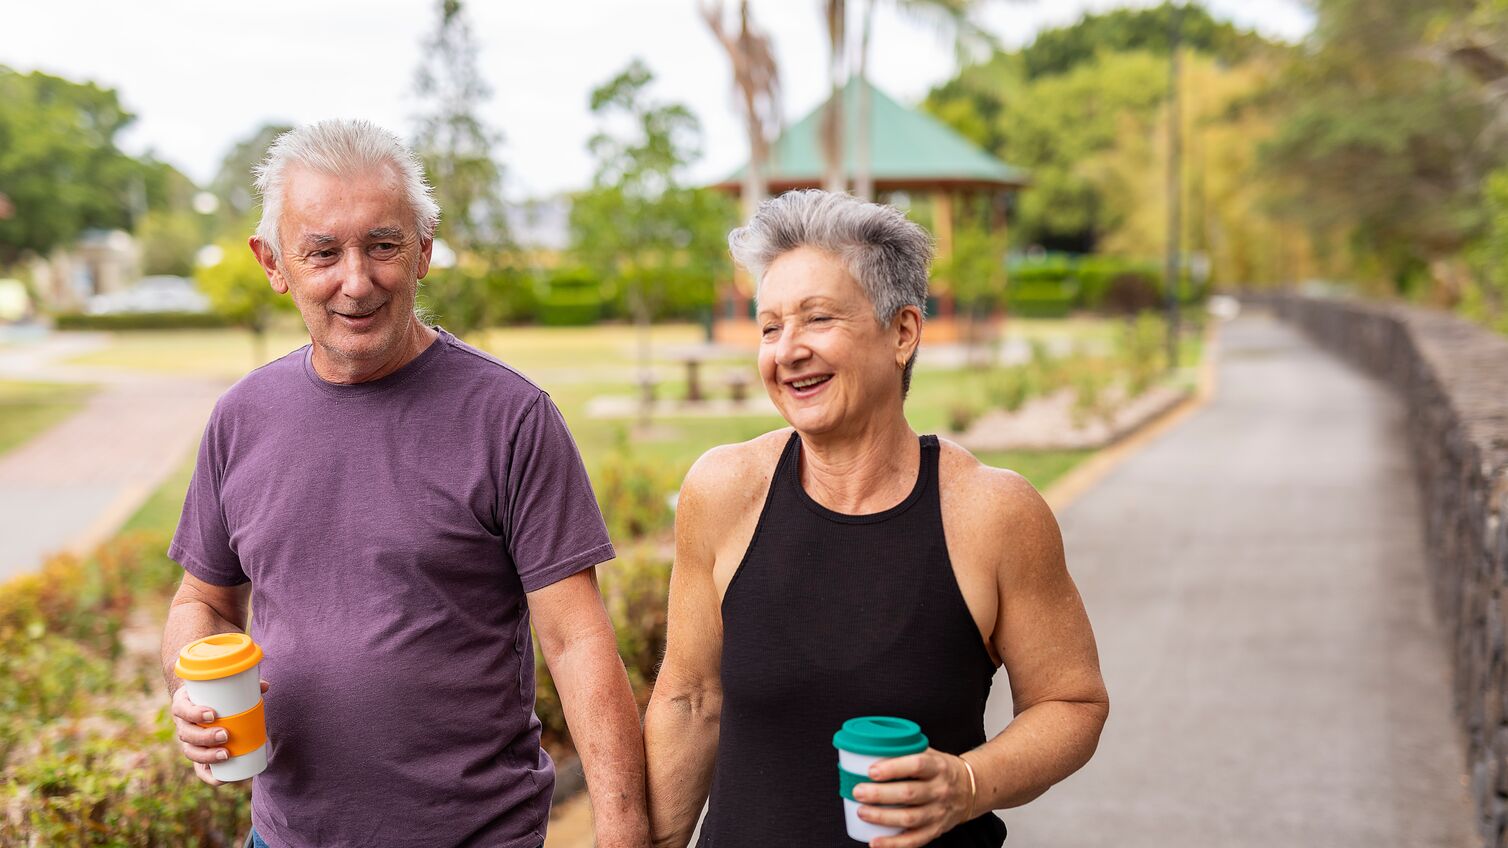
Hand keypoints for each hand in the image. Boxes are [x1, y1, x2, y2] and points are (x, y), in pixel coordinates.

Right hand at [171, 679, 269, 785]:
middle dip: (205, 737)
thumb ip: (243, 685)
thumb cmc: (214, 695)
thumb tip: (264, 686)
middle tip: (225, 734)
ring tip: (226, 754)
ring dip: (207, 756)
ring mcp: (188, 742)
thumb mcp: (222, 688)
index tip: (213, 714)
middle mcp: (182, 724)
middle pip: (187, 734)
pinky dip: (209, 776)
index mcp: (183, 704)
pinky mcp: (198, 755)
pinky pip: (199, 770)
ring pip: (191, 752)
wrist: (201, 705)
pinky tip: (222, 778)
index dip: (194, 713)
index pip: (182, 709)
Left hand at [854, 748, 973, 847]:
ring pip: (909, 818)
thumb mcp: (929, 753)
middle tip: (858, 791)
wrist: (969, 789)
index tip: (871, 770)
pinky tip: (874, 842)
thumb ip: (904, 751)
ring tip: (862, 811)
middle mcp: (939, 790)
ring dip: (882, 817)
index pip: (917, 765)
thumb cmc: (941, 769)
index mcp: (937, 767)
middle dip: (880, 794)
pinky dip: (893, 844)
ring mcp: (938, 812)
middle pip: (909, 794)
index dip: (893, 768)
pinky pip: (913, 841)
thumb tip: (869, 747)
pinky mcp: (935, 830)